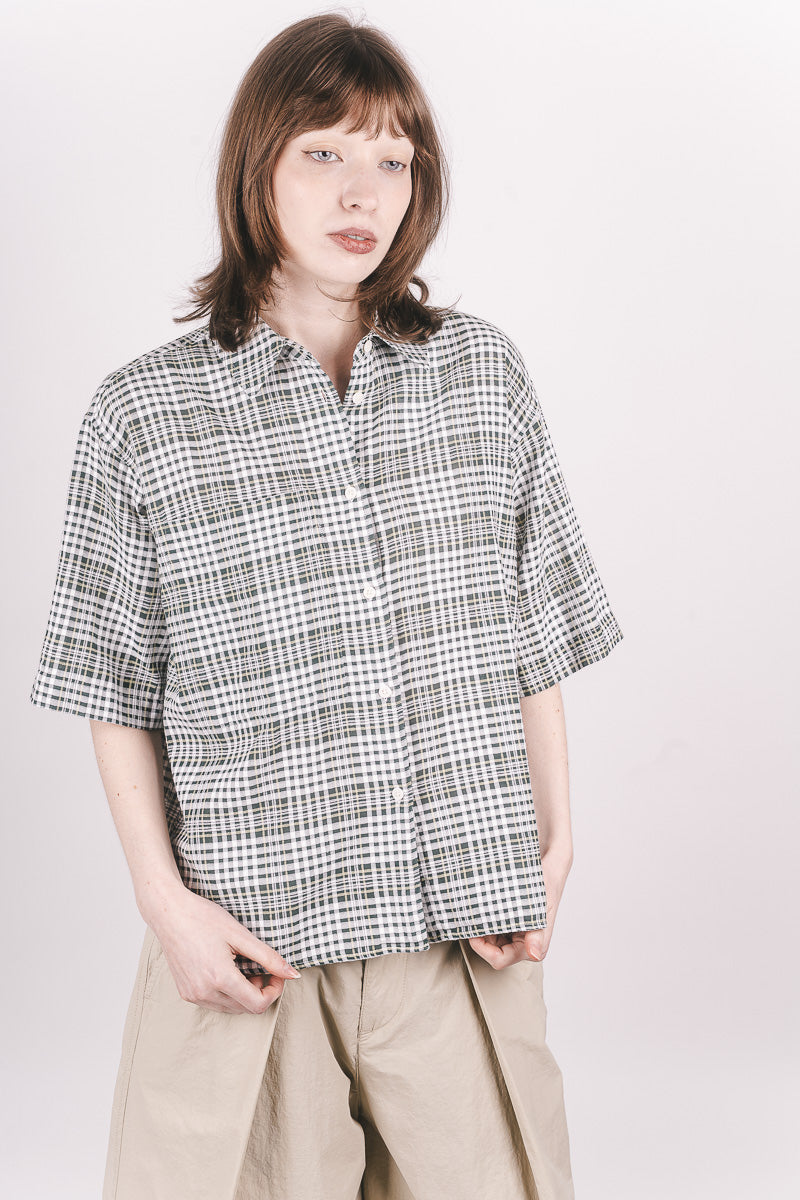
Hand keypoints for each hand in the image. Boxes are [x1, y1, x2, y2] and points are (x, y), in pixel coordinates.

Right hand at [141, 883, 300, 1013]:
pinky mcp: (186, 993)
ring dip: (244, 995)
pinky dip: (228, 994)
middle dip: (260, 991)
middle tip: (261, 967)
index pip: (258, 1004)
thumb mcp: (240, 935)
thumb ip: (269, 957)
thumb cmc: (203, 918)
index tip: (276, 973)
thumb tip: (292, 974)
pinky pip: (215, 1004)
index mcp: (220, 978)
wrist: (169, 913)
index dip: (274, 991)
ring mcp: (193, 995)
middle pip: (245, 1008)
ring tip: (244, 967)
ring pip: (230, 1009)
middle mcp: (204, 992)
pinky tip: (227, 971)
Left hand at [467, 847, 571, 969]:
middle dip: (480, 937)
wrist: (548, 868)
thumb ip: (538, 934)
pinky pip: (491, 928)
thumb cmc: (546, 886)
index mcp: (533, 947)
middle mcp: (523, 943)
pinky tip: (483, 907)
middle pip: (491, 951)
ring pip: (489, 940)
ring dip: (481, 928)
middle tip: (473, 918)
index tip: (474, 934)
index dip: (483, 950)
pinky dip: (485, 920)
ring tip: (478, 910)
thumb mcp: (542, 908)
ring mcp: (515, 933)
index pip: (500, 959)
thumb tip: (534, 954)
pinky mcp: (509, 923)